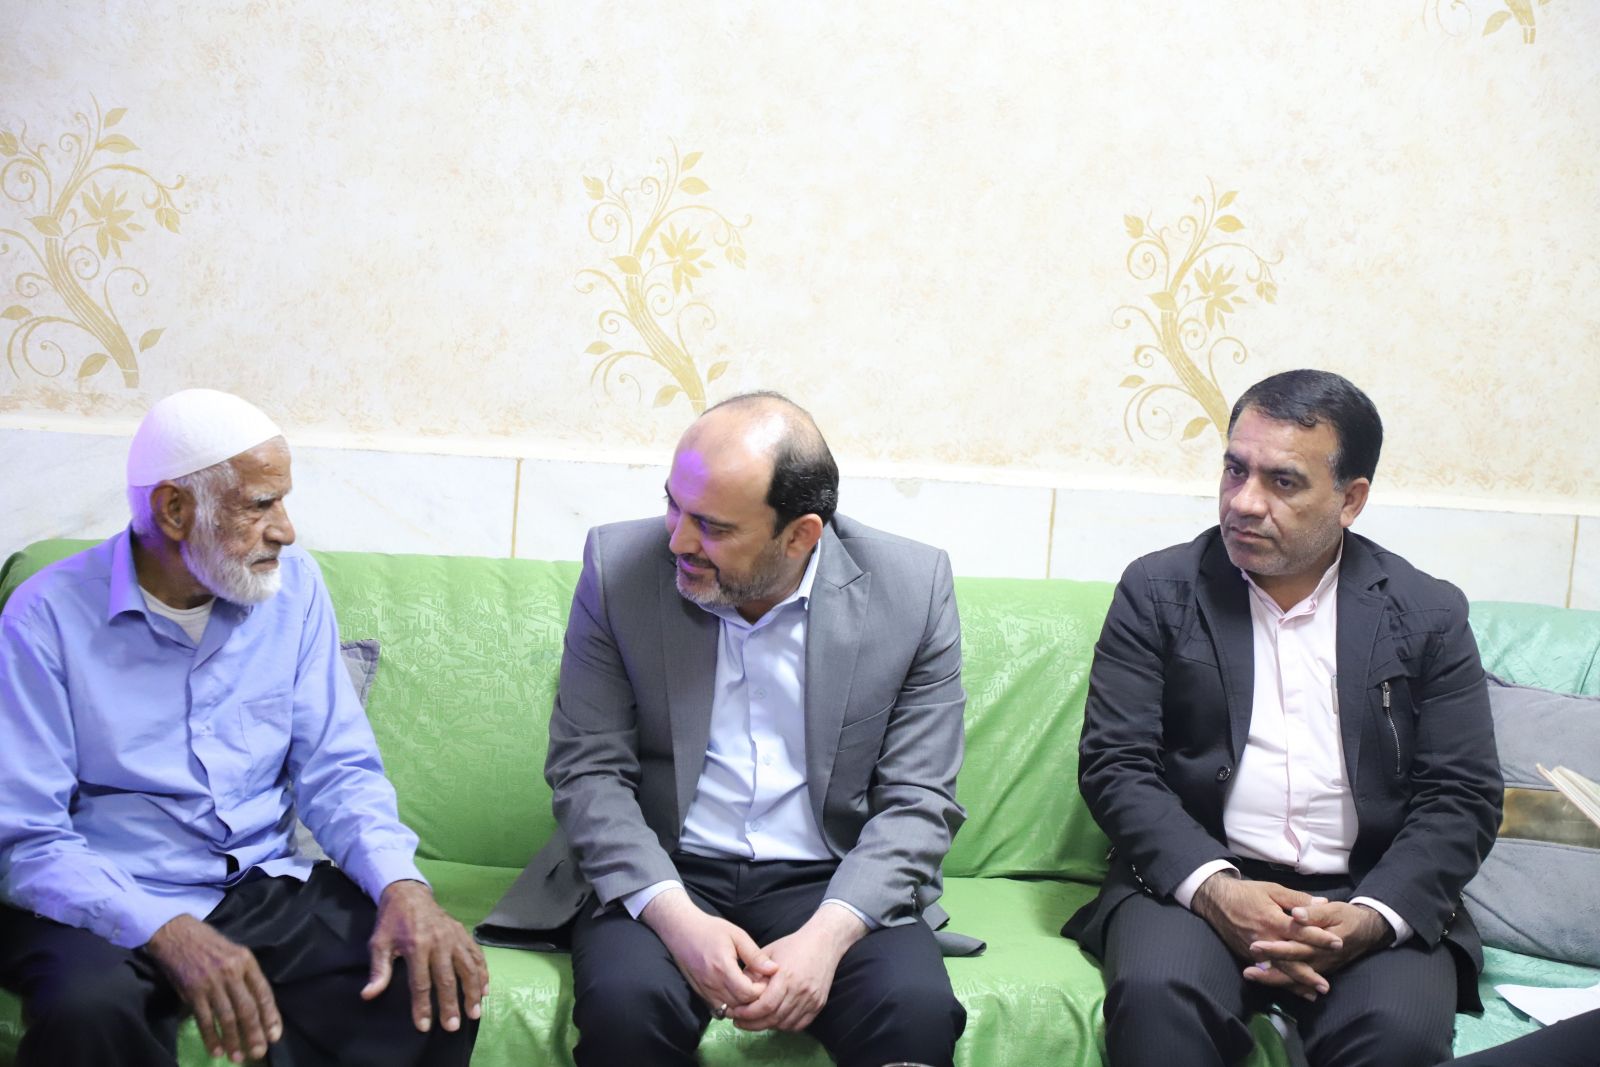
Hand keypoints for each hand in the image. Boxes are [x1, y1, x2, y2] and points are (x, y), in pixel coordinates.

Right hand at [145, 914, 281, 1062]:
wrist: (177, 934)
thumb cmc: (208, 944)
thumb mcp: (235, 953)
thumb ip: (245, 976)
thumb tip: (256, 1007)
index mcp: (246, 962)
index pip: (264, 993)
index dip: (271, 1016)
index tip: (275, 1036)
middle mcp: (232, 972)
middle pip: (247, 1009)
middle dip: (254, 1033)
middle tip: (258, 1052)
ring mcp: (212, 983)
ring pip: (227, 1017)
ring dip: (233, 1040)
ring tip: (237, 1057)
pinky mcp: (192, 992)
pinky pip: (205, 1020)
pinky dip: (211, 1037)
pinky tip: (216, 1050)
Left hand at [362, 879, 488, 1033]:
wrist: (409, 893)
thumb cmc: (392, 922)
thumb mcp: (379, 943)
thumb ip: (378, 970)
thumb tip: (369, 994)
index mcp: (417, 945)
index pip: (421, 982)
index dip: (422, 1006)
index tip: (424, 1026)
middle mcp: (439, 942)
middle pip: (447, 978)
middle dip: (451, 1004)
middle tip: (453, 1026)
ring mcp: (454, 937)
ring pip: (468, 967)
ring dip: (472, 991)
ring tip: (475, 1012)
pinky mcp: (463, 933)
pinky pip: (477, 955)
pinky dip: (483, 972)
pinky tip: (484, 989)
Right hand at [641, 888, 777, 1013]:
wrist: (681, 930)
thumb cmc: (711, 929)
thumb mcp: (737, 935)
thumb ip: (755, 955)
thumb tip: (774, 970)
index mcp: (723, 967)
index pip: (747, 993)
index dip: (760, 990)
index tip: (765, 979)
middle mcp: (712, 983)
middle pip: (739, 1005)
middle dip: (753, 999)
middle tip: (759, 985)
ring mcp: (704, 990)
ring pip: (728, 1010)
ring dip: (741, 1005)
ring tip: (747, 989)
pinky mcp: (699, 993)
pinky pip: (717, 1009)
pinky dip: (729, 1006)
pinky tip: (734, 992)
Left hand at [728, 905, 866, 1032]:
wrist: (823, 942)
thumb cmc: (793, 945)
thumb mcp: (768, 951)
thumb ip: (753, 971)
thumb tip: (737, 989)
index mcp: (786, 976)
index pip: (765, 1006)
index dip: (748, 1014)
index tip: (736, 1014)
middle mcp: (800, 991)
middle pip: (774, 1018)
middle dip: (753, 1024)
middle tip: (740, 1022)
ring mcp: (811, 999)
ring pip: (786, 1024)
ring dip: (768, 1026)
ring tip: (755, 1021)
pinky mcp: (819, 1004)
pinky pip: (799, 1025)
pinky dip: (785, 1026)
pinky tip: (775, 1020)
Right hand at [1191, 873, 1339, 1000]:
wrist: (1216, 900)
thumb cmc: (1246, 893)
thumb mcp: (1272, 889)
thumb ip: (1297, 898)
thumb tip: (1322, 904)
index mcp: (1272, 919)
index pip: (1300, 932)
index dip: (1319, 938)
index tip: (1338, 943)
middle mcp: (1264, 939)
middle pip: (1289, 959)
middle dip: (1308, 973)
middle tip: (1326, 986)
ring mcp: (1254, 950)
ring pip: (1278, 970)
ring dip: (1295, 983)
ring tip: (1313, 994)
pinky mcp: (1247, 956)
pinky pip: (1266, 971)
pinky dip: (1280, 982)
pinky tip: (1292, 990)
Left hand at [1244, 901, 1392, 996]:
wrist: (1368, 931)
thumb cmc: (1348, 917)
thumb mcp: (1334, 910)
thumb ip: (1315, 912)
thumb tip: (1297, 914)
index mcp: (1321, 943)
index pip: (1295, 947)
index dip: (1275, 949)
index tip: (1254, 946)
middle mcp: (1320, 959)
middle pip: (1291, 967)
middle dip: (1269, 970)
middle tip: (1247, 971)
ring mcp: (1319, 967)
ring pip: (1295, 978)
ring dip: (1273, 979)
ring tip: (1250, 975)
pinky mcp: (1319, 969)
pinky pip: (1301, 981)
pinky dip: (1286, 984)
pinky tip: (1268, 982)